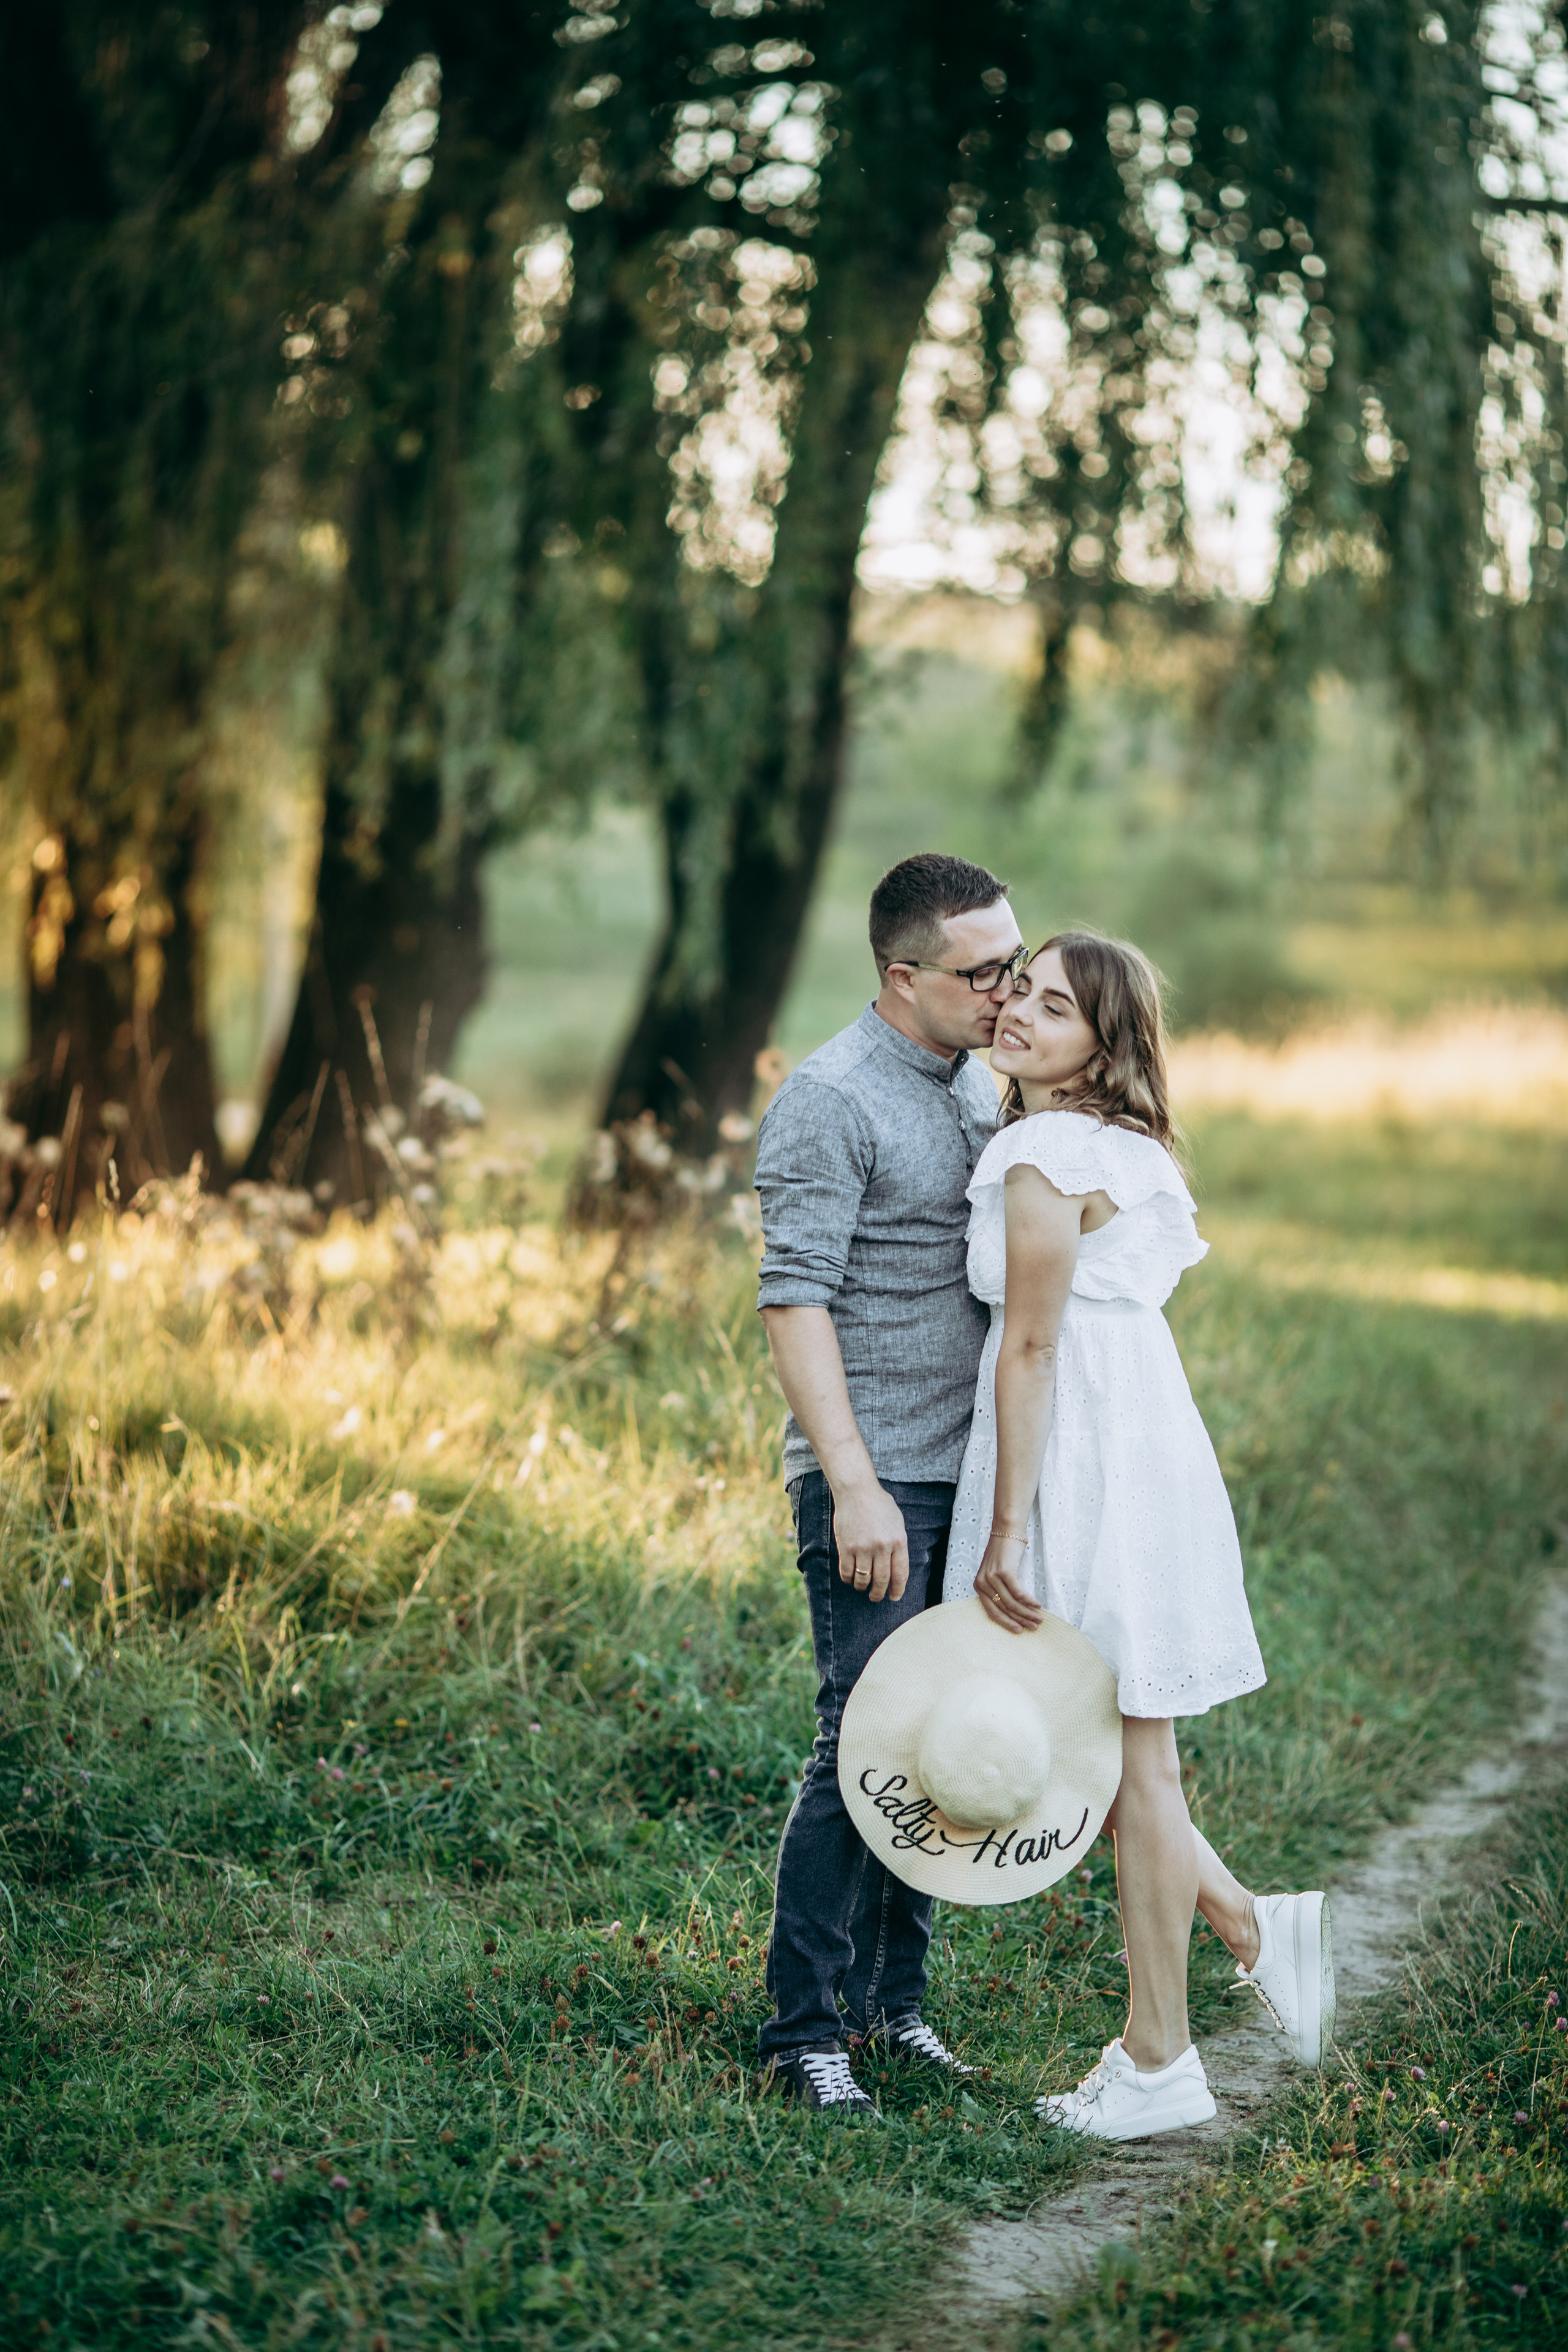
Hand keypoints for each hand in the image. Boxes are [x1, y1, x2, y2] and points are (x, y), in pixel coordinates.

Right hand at [830, 1479, 908, 1603]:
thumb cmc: (878, 1504)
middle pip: (882, 1581)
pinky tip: (851, 1578)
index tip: (894, 1597)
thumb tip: (897, 1567)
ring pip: (863, 1580)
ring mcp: (863, 1548)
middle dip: (879, 1594)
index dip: (898, 1590)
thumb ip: (899, 1544)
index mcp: (898, 1541)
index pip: (900, 1574)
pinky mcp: (846, 1547)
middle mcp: (882, 1547)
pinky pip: (847, 1573)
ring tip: (863, 1588)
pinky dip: (849, 1580)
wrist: (856, 1491)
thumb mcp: (897, 1522)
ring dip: (863, 1588)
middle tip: (876, 1598)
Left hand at [973, 1533, 1042, 1634]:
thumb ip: (1000, 1590)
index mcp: (979, 1586)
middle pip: (1004, 1609)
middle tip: (1034, 1627)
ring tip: (1039, 1619)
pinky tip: (1038, 1605)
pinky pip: (1019, 1592)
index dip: (1006, 1623)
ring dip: (1027, 1613)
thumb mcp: (995, 1573)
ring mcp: (993, 1577)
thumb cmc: (1004, 1553)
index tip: (1019, 1630)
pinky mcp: (1004, 1571)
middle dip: (1020, 1620)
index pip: (992, 1611)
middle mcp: (983, 1583)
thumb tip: (1015, 1612)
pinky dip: (1029, 1601)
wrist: (1007, 1531)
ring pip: (1012, 1603)